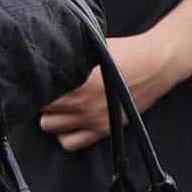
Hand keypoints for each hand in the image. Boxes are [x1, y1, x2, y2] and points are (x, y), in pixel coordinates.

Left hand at [36, 29, 191, 150]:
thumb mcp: (92, 47)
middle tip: (49, 91)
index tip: (37, 80)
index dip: (35, 86)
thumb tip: (47, 56)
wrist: (156, 65)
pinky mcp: (101, 131)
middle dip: (42, 101)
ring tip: (58, 105)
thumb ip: (69, 57)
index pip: (40, 92)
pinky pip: (70, 143)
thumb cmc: (125, 52)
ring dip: (51, 116)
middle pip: (41, 111)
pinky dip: (65, 134)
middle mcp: (82, 105)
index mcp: (78, 82)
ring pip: (50, 128)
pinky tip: (69, 120)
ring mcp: (91, 120)